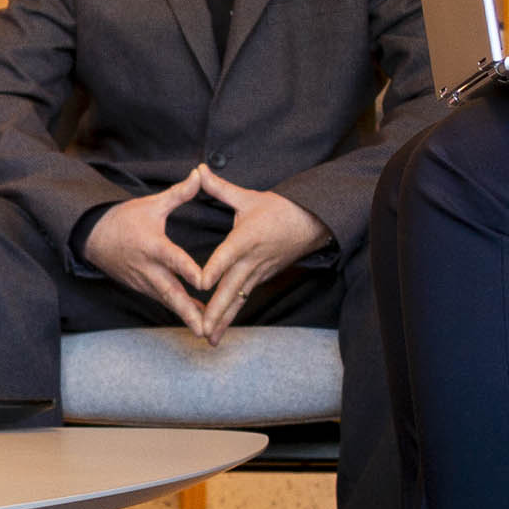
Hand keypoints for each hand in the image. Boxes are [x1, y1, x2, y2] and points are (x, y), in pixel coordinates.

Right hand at [81, 184, 212, 326]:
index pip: (173, 258)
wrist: (94, 238)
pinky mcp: (142, 288)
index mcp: (152, 245)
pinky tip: (199, 319)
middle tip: (204, 327)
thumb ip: (179, 193)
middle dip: (188, 312)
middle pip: (170, 293)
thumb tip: (199, 173)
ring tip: (207, 331)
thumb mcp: (151, 205)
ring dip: (186, 316)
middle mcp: (148, 268)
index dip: (187, 270)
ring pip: (168, 302)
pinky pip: (164, 301)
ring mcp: (144, 282)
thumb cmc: (125, 219)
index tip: (204, 282)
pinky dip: (180, 311)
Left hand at [179, 164, 329, 330]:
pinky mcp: (261, 278)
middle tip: (202, 328)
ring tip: (209, 338)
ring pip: (238, 299)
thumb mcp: (247, 196)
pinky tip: (220, 328)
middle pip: (232, 288)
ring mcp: (258, 272)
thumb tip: (198, 169)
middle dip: (216, 310)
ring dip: (224, 319)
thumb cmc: (277, 209)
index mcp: (246, 238)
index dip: (215, 268)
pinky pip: (244, 298)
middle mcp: (252, 260)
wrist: (310, 223)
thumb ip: (219, 187)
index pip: (227, 255)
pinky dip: (232, 314)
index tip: (201, 283)